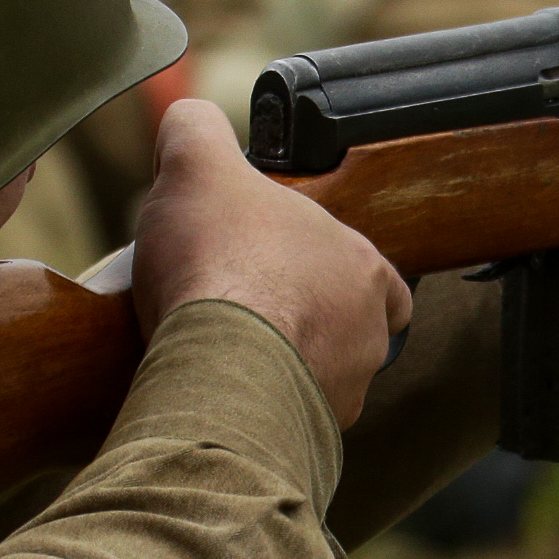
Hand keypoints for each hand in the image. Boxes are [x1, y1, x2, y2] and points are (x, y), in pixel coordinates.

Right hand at [133, 99, 412, 423]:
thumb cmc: (221, 263)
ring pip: (316, 383)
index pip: (369, 272)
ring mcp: (341, 394)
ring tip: (223, 359)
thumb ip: (197, 131)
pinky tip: (217, 397)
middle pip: (343, 330)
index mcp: (363, 269)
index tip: (276, 269)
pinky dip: (257, 413)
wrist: (215, 362)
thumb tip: (189, 119)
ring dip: (278, 373)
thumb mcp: (197, 167)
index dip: (321, 267)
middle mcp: (369, 337)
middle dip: (297, 325)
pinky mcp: (306, 439)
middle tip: (240, 313)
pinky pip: (286, 427)